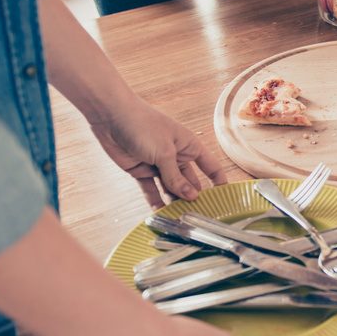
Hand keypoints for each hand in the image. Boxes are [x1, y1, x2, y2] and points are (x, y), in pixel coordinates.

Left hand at [90, 99, 226, 207]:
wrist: (111, 117)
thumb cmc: (142, 124)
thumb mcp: (164, 153)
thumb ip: (176, 177)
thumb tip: (191, 196)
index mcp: (189, 146)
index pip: (210, 167)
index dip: (218, 182)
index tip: (224, 199)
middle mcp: (176, 156)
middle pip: (190, 182)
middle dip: (194, 198)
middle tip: (199, 216)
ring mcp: (159, 165)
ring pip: (171, 189)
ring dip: (174, 202)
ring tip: (180, 218)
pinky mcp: (142, 171)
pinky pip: (151, 189)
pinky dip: (155, 201)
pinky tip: (160, 213)